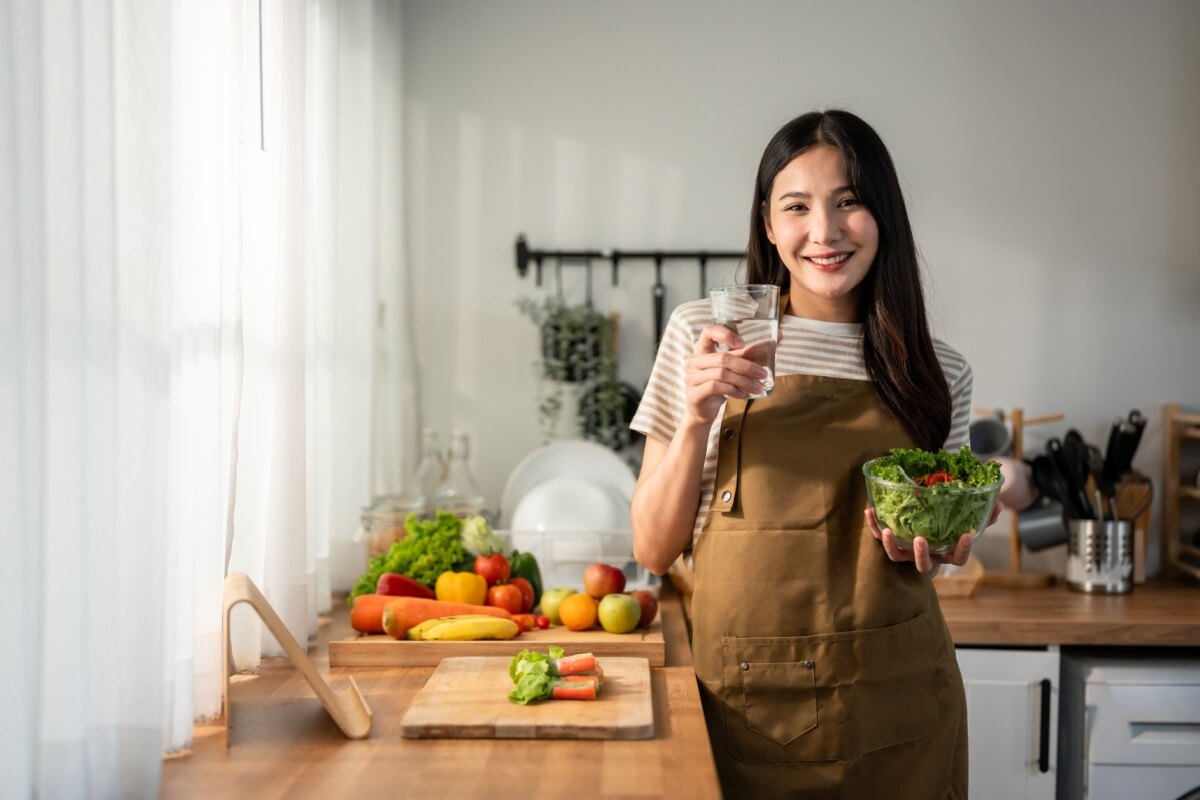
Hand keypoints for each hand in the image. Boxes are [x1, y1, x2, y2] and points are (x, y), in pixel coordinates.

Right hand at [682, 324, 771, 425]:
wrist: (704, 410)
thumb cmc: (719, 384)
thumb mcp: (734, 366)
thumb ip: (751, 352)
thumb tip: (778, 335)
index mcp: (702, 349)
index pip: (708, 331)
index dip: (725, 334)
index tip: (743, 343)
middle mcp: (694, 361)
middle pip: (722, 358)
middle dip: (746, 366)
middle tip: (763, 374)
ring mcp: (691, 377)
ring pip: (722, 374)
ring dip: (744, 381)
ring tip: (758, 387)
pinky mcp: (694, 393)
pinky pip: (716, 387)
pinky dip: (734, 390)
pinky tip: (744, 395)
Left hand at [864, 501, 1003, 572]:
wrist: (925, 528)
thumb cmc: (949, 527)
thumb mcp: (967, 521)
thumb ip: (983, 515)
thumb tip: (998, 504)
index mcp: (947, 552)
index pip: (958, 557)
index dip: (962, 550)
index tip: (966, 536)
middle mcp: (927, 556)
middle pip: (924, 564)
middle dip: (921, 554)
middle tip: (920, 540)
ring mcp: (907, 553)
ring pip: (898, 557)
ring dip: (893, 546)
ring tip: (890, 530)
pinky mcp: (892, 543)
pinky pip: (880, 538)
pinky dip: (873, 526)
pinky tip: (869, 510)